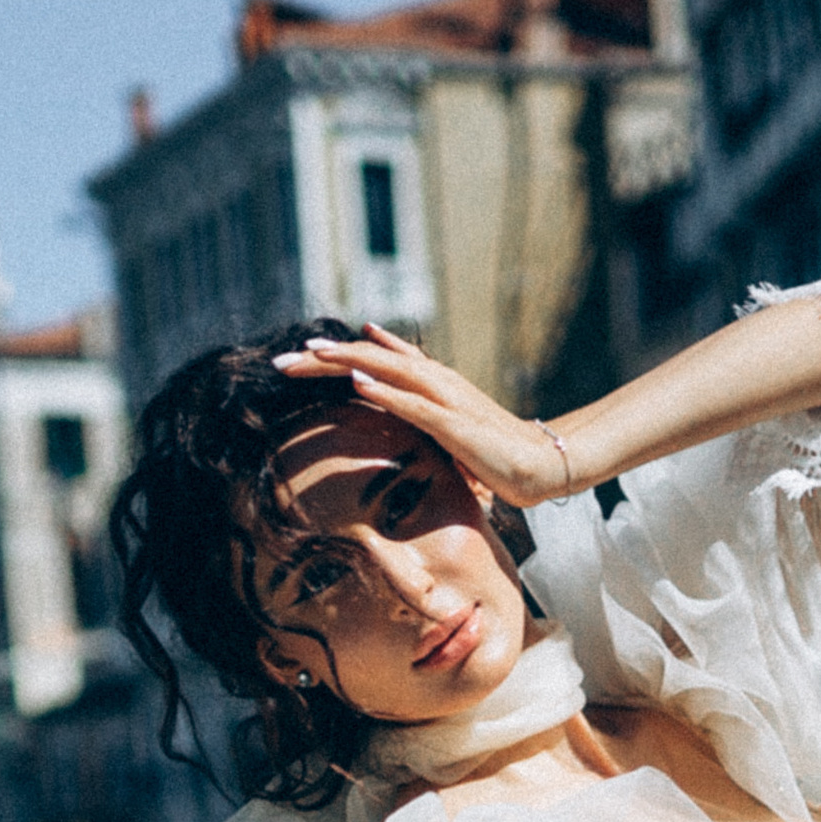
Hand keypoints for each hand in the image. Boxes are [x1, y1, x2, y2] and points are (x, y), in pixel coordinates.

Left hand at [277, 324, 572, 507]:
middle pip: (370, 360)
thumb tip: (396, 425)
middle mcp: (435, 381)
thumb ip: (421, 424)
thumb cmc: (493, 456)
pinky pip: (414, 404)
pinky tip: (357, 383)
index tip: (298, 358)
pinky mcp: (456, 424)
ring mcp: (446, 399)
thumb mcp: (448, 436)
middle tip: (281, 361)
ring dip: (347, 362)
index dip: (336, 357)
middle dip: (324, 358)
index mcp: (430, 383)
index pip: (375, 361)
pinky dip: (385, 392)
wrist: (539, 465)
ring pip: (387, 371)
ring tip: (310, 356)